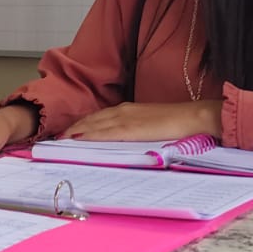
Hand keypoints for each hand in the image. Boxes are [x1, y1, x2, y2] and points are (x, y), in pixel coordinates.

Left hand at [61, 100, 222, 141]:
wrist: (194, 117)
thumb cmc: (177, 123)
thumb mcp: (151, 126)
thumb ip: (136, 131)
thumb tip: (126, 141)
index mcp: (129, 110)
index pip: (100, 117)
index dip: (83, 124)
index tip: (69, 132)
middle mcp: (124, 111)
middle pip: (93, 119)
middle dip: (75, 128)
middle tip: (57, 137)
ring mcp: (127, 118)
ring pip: (95, 124)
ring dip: (77, 130)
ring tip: (61, 138)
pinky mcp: (132, 128)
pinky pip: (106, 132)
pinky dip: (90, 134)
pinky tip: (78, 138)